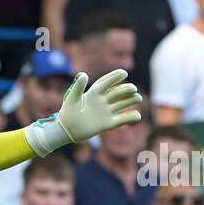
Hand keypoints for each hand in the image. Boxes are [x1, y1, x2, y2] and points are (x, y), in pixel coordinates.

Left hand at [25, 69, 142, 155]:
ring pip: (121, 104)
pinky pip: (121, 120)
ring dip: (130, 100)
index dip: (114, 77)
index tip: (124, 73)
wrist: (66, 131)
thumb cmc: (67, 114)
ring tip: (138, 98)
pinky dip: (130, 118)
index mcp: (93, 94)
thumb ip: (78, 87)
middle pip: (116, 93)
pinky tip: (137, 116)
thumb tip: (84, 74)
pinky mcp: (107, 124)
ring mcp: (105, 112)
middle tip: (133, 89)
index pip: (106, 83)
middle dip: (126, 90)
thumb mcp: (72, 99)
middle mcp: (101, 102)